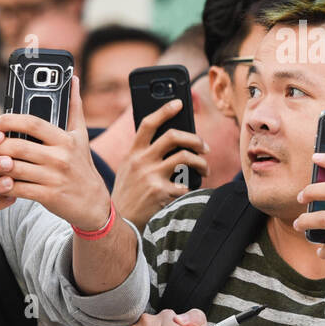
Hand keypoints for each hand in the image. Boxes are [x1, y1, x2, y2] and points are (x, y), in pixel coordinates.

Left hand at [0, 74, 110, 230]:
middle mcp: (60, 157)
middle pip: (18, 146)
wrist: (93, 203)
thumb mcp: (81, 136)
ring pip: (14, 168)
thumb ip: (74, 107)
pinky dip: (4, 184)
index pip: (32, 123)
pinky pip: (18, 188)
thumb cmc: (82, 166)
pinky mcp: (48, 196)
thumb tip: (74, 79)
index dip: (10, 120)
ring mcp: (53, 178)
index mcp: (65, 140)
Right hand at [111, 98, 209, 228]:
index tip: (178, 103)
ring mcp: (151, 176)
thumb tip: (172, 141)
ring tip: (205, 169)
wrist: (119, 222)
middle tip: (204, 146)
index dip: (164, 111)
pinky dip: (192, 188)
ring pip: (184, 158)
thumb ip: (143, 155)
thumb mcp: (128, 169)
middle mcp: (141, 161)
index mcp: (133, 153)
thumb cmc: (128, 194)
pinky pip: (186, 185)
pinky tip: (190, 191)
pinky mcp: (161, 192)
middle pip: (172, 136)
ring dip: (201, 163)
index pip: (147, 124)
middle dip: (194, 139)